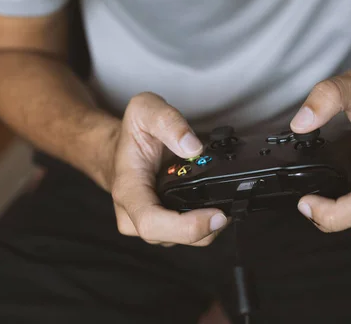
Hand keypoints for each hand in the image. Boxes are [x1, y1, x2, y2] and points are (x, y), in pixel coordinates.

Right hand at [107, 92, 227, 246]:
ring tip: (223, 203)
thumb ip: (169, 122)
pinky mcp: (163, 228)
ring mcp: (148, 225)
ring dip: (208, 227)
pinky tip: (214, 206)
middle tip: (229, 209)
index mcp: (129, 191)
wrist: (121, 150)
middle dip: (206, 229)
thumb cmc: (132, 134)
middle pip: (174, 238)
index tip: (215, 216)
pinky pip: (187, 234)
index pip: (152, 223)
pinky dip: (205, 224)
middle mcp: (134, 215)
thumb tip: (194, 147)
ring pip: (184, 241)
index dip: (186, 227)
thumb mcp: (145, 109)